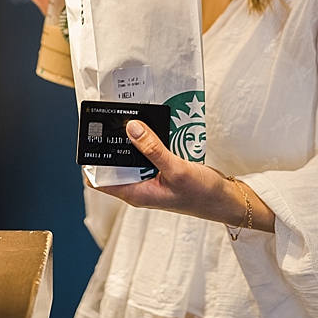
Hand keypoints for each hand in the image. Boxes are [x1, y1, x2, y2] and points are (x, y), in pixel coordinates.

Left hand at [93, 120, 275, 232]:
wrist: (227, 200)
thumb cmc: (204, 194)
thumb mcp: (177, 170)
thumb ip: (153, 149)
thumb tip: (130, 128)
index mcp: (136, 193)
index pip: (99, 181)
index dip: (90, 161)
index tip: (90, 139)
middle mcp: (139, 186)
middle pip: (114, 164)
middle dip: (112, 144)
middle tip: (110, 119)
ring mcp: (150, 178)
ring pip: (132, 156)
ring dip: (132, 140)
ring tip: (129, 117)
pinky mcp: (161, 170)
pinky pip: (148, 153)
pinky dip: (148, 141)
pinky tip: (151, 126)